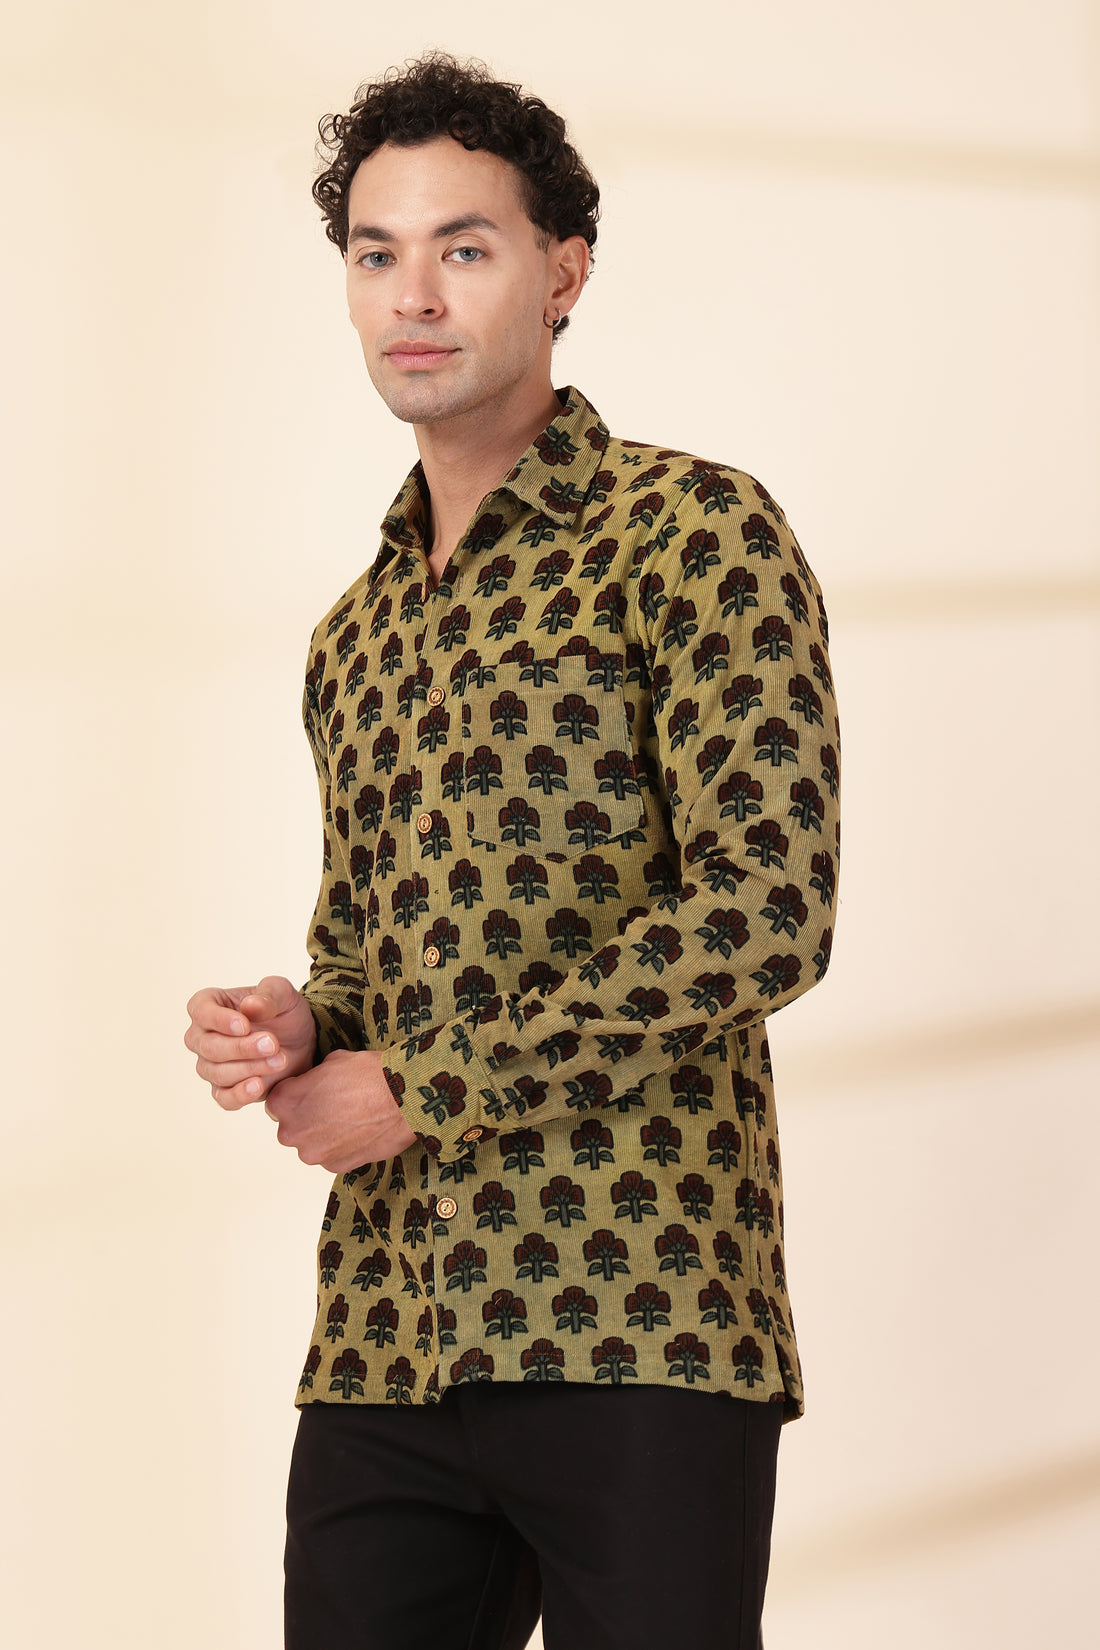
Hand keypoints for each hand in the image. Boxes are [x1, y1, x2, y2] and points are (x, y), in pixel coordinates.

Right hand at [185, 975, 316, 1109]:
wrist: (301, 1041)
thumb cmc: (284, 1011)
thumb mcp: (284, 994)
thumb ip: (269, 995)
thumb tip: (250, 1005)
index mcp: (208, 1005)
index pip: (200, 1011)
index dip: (219, 1020)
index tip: (245, 1026)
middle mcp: (202, 1037)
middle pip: (209, 1047)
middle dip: (242, 1047)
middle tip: (273, 1043)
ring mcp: (210, 1065)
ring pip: (217, 1073)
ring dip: (250, 1068)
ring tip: (281, 1059)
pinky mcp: (225, 1090)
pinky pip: (224, 1098)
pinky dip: (240, 1094)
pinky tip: (259, 1086)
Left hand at [264, 1048, 417, 1172]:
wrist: (404, 1098)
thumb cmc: (370, 1075)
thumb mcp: (332, 1061)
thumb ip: (312, 1079)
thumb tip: (313, 1084)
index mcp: (285, 1102)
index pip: (275, 1103)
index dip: (294, 1095)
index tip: (310, 1092)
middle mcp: (293, 1132)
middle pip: (290, 1127)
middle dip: (306, 1118)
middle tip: (332, 1105)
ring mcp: (315, 1153)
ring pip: (311, 1145)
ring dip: (323, 1135)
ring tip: (349, 1117)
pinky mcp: (336, 1167)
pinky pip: (331, 1157)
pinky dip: (341, 1147)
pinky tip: (359, 1130)